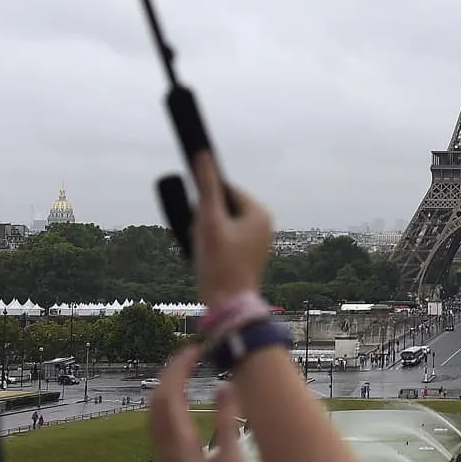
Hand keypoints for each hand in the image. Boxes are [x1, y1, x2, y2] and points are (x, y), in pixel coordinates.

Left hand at [149, 344, 251, 461]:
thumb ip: (227, 425)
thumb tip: (226, 387)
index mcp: (179, 444)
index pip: (170, 394)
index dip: (179, 368)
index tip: (197, 350)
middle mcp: (167, 448)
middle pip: (157, 401)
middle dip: (170, 373)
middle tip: (193, 355)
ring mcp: (167, 459)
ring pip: (157, 415)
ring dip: (168, 389)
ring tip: (188, 373)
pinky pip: (163, 427)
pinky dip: (172, 406)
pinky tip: (187, 409)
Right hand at [189, 151, 271, 302]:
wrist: (228, 306)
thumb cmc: (219, 265)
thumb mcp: (209, 223)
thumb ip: (206, 187)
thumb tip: (203, 155)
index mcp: (259, 213)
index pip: (226, 190)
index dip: (206, 201)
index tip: (197, 218)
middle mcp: (263, 224)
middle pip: (223, 207)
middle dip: (206, 219)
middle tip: (202, 239)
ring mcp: (258, 240)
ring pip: (222, 224)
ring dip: (207, 232)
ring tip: (205, 251)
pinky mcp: (249, 254)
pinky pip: (226, 239)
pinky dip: (212, 244)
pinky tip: (206, 259)